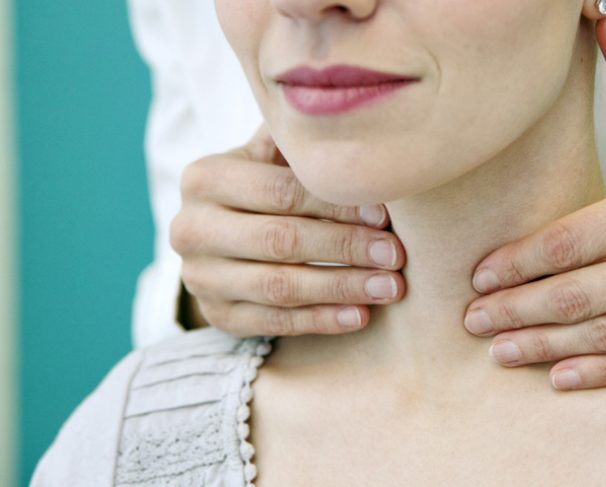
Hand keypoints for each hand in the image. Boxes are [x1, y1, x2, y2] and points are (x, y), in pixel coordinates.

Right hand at [171, 126, 406, 335]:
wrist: (219, 236)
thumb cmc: (262, 185)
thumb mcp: (269, 155)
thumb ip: (299, 143)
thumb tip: (360, 118)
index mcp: (206, 177)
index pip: (281, 191)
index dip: (338, 204)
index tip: (387, 215)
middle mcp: (192, 227)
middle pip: (282, 239)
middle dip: (347, 247)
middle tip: (397, 255)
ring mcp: (201, 276)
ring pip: (280, 286)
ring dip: (343, 287)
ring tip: (391, 287)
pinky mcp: (217, 315)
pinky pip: (275, 322)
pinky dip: (322, 320)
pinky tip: (362, 316)